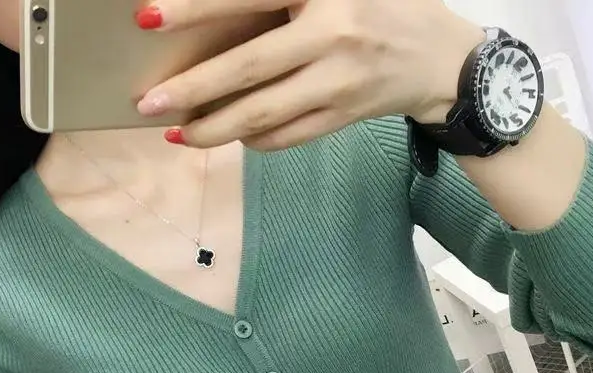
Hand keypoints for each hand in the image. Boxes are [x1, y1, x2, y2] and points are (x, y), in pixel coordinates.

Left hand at [135, 0, 486, 149]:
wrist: (444, 58)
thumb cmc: (387, 5)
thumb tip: (225, 13)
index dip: (197, 9)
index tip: (148, 19)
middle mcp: (332, 36)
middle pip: (248, 71)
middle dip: (192, 92)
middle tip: (148, 106)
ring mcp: (339, 84)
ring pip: (264, 114)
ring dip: (216, 130)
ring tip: (181, 137)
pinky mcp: (344, 117)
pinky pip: (290, 136)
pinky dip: (256, 140)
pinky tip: (233, 138)